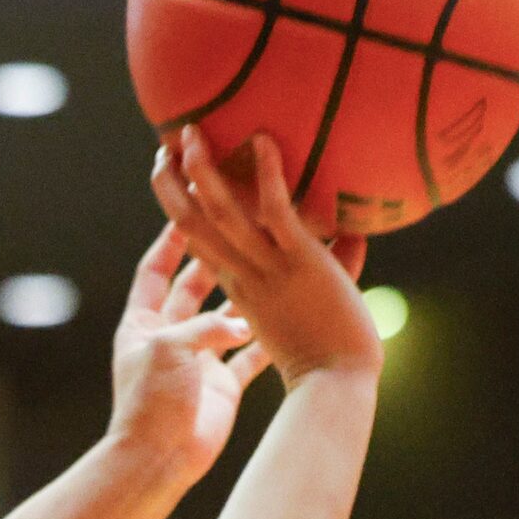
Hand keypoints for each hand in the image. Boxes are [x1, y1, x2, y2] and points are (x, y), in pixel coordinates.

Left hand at [106, 223, 264, 488]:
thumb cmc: (151, 403)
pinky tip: (290, 315)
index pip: (154, 271)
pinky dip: (266, 338)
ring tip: (272, 264)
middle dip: (216, 260)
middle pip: (193, 288)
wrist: (159, 460)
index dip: (171, 242)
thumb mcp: (170, 349)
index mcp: (142, 324)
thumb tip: (240, 321)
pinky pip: (249, 355)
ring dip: (247, 296)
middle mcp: (170, 338)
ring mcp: (198, 362)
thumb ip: (204, 326)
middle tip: (243, 232)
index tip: (191, 211)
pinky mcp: (223, 385)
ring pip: (226, 318)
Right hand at [150, 126, 378, 389]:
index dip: (179, 212)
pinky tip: (264, 141)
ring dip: (203, 168)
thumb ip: (323, 273)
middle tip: (166, 143)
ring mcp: (266, 270)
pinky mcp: (297, 264)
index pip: (196, 246)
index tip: (171, 180)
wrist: (336, 387)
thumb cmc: (327, 362)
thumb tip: (352, 236)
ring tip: (193, 131)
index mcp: (236, 293)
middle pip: (189, 224)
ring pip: (220, 213)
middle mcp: (240, 278)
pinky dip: (268, 174)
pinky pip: (274, 211)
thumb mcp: (306, 317)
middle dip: (170, 183)